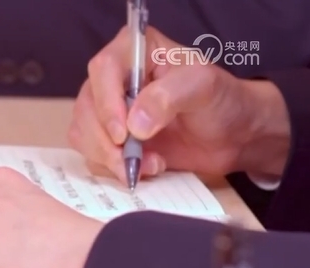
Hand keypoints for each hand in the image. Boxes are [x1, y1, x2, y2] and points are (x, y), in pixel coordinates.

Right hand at [68, 26, 289, 183]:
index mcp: (135, 51)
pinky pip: (92, 154)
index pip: (103, 69)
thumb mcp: (204, 87)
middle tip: (132, 160)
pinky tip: (144, 168)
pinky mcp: (108, 138)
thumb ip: (169, 97)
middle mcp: (114, 79)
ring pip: (83, 133)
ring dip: (110, 158)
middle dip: (106, 140)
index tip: (124, 133)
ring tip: (150, 165)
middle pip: (86, 107)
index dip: (107, 102)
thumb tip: (135, 124)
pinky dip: (114, 168)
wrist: (232, 136)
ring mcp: (107, 110)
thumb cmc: (222, 101)